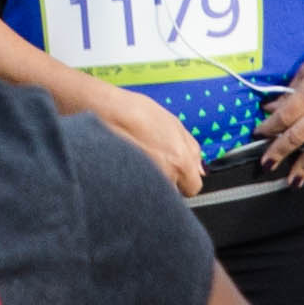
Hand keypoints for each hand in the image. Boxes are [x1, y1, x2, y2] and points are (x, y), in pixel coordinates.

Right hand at [82, 78, 208, 199]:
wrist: (104, 111)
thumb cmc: (135, 112)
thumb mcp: (173, 123)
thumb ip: (191, 149)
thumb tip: (199, 169)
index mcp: (180, 162)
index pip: (193, 187)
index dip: (185, 178)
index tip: (178, 171)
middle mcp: (165, 177)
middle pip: (174, 192)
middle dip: (168, 182)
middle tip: (156, 163)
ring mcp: (145, 184)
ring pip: (156, 193)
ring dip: (152, 183)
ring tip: (139, 164)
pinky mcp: (127, 187)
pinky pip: (138, 194)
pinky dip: (136, 185)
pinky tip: (128, 169)